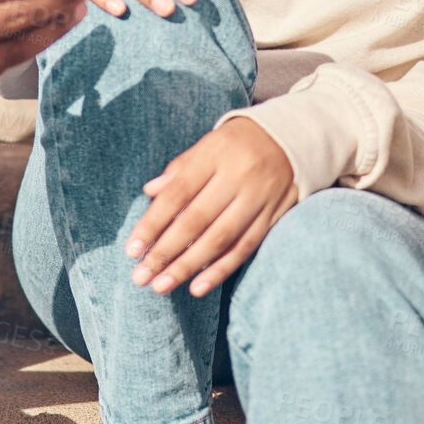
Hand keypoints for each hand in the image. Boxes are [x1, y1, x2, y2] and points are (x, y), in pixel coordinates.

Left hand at [126, 118, 298, 297]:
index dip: (153, 223)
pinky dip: (221, 269)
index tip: (131, 250)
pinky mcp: (275, 215)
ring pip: (220, 238)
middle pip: (196, 220)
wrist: (292, 137)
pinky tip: (198, 286)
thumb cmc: (236, 144)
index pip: (177, 194)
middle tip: (141, 277)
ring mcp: (258, 197)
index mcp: (214, 154)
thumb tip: (149, 192)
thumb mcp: (206, 146)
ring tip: (162, 285)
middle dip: (165, 251)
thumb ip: (179, 170)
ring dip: (189, 266)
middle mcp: (237, 176)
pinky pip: (246, 247)